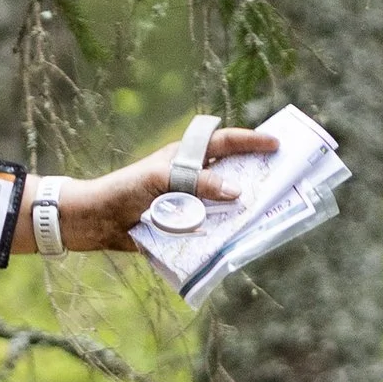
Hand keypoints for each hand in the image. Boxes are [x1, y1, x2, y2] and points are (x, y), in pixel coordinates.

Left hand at [53, 128, 278, 252]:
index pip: (225, 142)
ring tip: (272, 212)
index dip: (251, 141)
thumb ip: (198, 183)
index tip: (276, 143)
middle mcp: (192, 178)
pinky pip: (212, 229)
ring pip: (225, 205)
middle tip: (286, 179)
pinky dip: (227, 234)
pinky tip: (244, 240)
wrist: (96, 221)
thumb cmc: (125, 190)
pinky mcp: (184, 227)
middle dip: (257, 175)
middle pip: (232, 173)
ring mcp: (190, 203)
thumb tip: (236, 191)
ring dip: (245, 209)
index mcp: (186, 157)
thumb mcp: (162, 180)